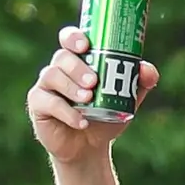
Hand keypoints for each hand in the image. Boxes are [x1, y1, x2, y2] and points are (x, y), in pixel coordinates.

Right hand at [27, 27, 155, 161]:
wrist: (89, 147)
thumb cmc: (106, 115)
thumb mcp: (127, 100)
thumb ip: (139, 83)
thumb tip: (146, 68)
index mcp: (78, 60)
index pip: (70, 39)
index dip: (74, 37)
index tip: (85, 45)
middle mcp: (59, 69)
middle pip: (62, 57)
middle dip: (77, 67)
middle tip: (94, 81)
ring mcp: (46, 86)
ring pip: (52, 76)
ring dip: (71, 87)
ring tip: (88, 99)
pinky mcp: (38, 105)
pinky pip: (47, 103)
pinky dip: (66, 112)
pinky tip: (81, 121)